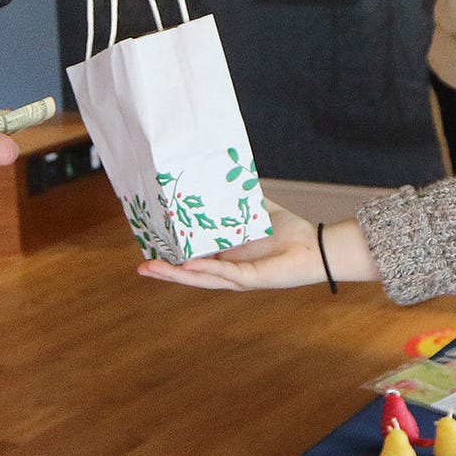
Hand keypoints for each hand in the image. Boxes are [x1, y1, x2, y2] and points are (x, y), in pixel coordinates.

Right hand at [138, 204, 379, 290]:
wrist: (315, 246)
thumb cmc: (288, 231)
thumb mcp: (255, 210)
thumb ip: (237, 197)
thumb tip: (219, 175)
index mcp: (226, 256)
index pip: (192, 259)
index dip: (171, 256)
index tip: (149, 248)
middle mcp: (228, 269)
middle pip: (190, 273)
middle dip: (165, 270)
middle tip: (141, 267)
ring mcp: (237, 277)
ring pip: (200, 278)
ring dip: (176, 275)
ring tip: (154, 269)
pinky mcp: (250, 280)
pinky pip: (224, 274)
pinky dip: (206, 269)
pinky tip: (188, 265)